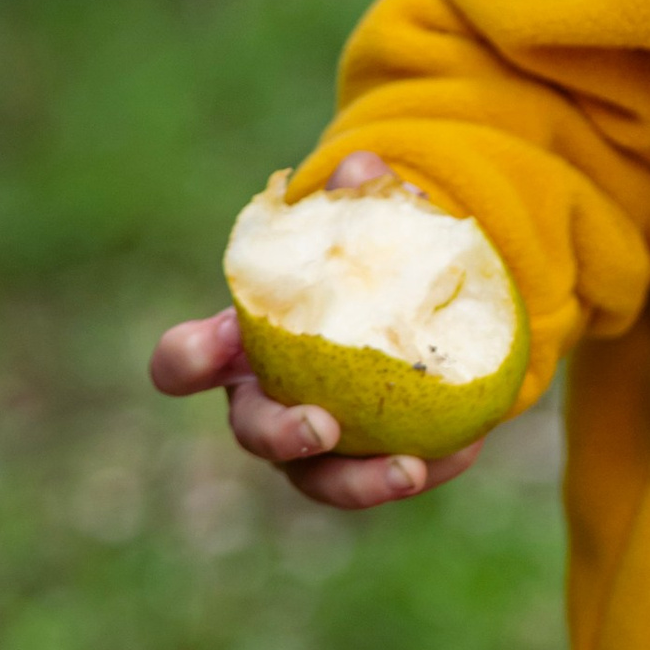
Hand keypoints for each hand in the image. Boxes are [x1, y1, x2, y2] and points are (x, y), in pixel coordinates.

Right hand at [147, 152, 488, 513]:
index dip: (189, 358)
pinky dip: (431, 463)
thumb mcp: (359, 224)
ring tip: (409, 471)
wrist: (408, 310)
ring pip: (321, 480)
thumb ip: (357, 196)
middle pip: (252, 435)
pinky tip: (467, 446)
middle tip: (322, 427)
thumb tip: (364, 168)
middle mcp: (265, 405)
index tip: (222, 338)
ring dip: (360, 481)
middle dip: (280, 436)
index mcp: (239, 349)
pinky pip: (393, 474)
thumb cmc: (359, 264)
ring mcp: (315, 447)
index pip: (182, 363)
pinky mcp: (370, 463)